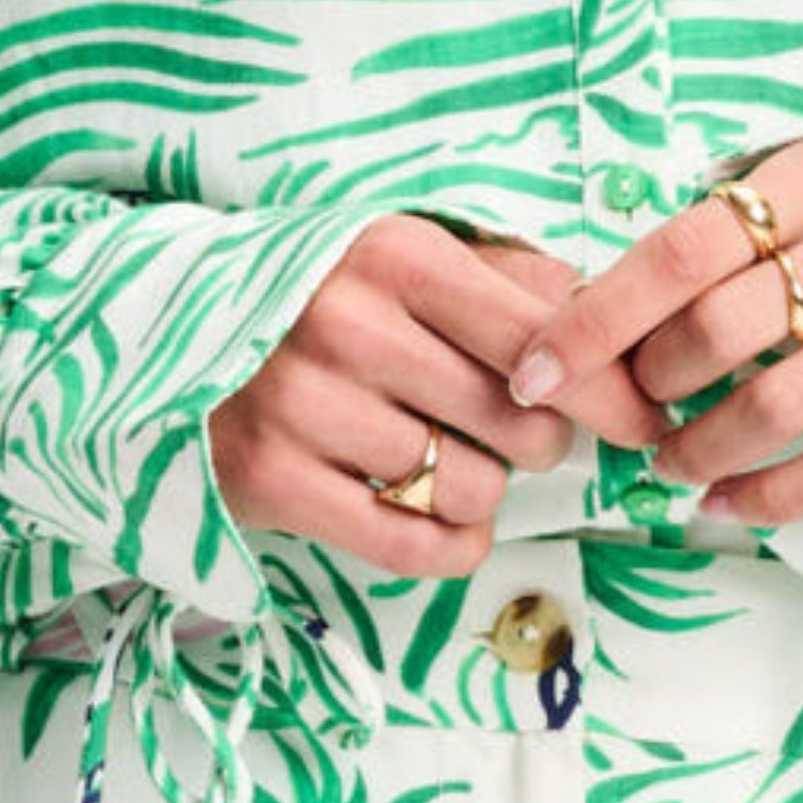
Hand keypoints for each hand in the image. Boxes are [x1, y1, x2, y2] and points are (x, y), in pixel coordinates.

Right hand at [202, 210, 663, 585]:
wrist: (162, 329)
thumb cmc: (319, 294)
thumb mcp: (408, 257)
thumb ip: (514, 284)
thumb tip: (622, 327)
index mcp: (394, 255)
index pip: (544, 338)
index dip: (609, 390)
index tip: (640, 420)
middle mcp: (346, 325)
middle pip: (521, 424)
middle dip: (535, 439)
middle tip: (504, 428)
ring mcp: (301, 406)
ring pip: (471, 490)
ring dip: (481, 491)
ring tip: (443, 459)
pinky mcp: (269, 482)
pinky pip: (415, 547)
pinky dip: (451, 544)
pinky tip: (439, 515)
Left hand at [501, 134, 802, 529]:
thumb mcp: (799, 188)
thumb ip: (713, 232)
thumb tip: (583, 307)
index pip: (680, 252)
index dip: (595, 320)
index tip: (534, 371)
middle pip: (722, 330)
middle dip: (649, 384)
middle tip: (629, 404)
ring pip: (778, 406)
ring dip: (699, 448)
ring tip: (666, 460)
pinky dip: (774, 497)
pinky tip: (724, 503)